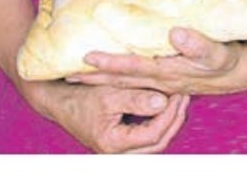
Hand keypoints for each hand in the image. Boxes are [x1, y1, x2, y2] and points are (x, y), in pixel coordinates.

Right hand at [20, 79, 188, 153]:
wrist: (62, 103)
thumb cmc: (81, 97)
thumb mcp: (108, 93)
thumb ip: (136, 99)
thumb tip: (162, 102)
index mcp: (113, 143)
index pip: (152, 134)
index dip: (169, 114)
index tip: (178, 94)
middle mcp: (118, 153)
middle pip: (158, 142)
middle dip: (174, 119)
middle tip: (184, 96)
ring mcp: (122, 150)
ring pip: (156, 142)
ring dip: (170, 121)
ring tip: (179, 98)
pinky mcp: (124, 143)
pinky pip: (149, 137)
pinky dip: (160, 122)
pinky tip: (167, 105)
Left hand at [70, 27, 246, 96]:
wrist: (241, 73)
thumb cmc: (228, 60)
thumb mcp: (218, 52)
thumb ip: (198, 44)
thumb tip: (174, 33)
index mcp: (168, 72)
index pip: (132, 68)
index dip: (109, 63)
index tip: (86, 58)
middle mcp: (160, 80)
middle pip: (121, 80)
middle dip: (94, 79)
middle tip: (66, 75)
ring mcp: (162, 81)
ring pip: (125, 82)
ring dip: (102, 80)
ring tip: (79, 75)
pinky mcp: (166, 78)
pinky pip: (135, 79)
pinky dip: (118, 77)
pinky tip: (109, 73)